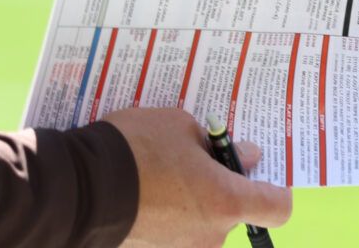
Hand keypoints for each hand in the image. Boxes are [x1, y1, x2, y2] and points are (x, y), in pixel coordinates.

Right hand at [101, 107, 291, 247]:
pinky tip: (140, 189)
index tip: (253, 170)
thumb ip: (215, 143)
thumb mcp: (179, 125)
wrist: (82, 187)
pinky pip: (171, 229)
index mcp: (227, 201)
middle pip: (231, 210)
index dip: (273, 189)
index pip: (277, 208)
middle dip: (217, 185)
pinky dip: (164, 212)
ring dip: (189, 199)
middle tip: (188, 157)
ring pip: (200, 221)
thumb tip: (241, 154)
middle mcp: (212, 234)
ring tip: (156, 171)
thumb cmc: (138, 149)